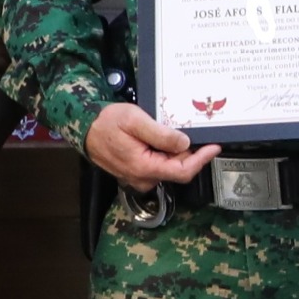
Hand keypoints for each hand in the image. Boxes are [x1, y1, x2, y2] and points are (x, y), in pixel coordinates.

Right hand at [88, 102, 215, 189]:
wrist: (84, 127)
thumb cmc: (107, 122)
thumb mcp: (135, 120)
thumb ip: (161, 135)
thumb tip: (185, 144)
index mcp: (144, 168)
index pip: (182, 171)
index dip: (201, 160)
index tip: (215, 146)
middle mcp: (143, 178)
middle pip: (177, 168)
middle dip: (186, 151)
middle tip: (187, 128)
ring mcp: (138, 177)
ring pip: (167, 166)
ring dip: (174, 150)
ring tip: (169, 129)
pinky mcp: (135, 172)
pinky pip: (157, 164)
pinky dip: (164, 152)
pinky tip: (160, 136)